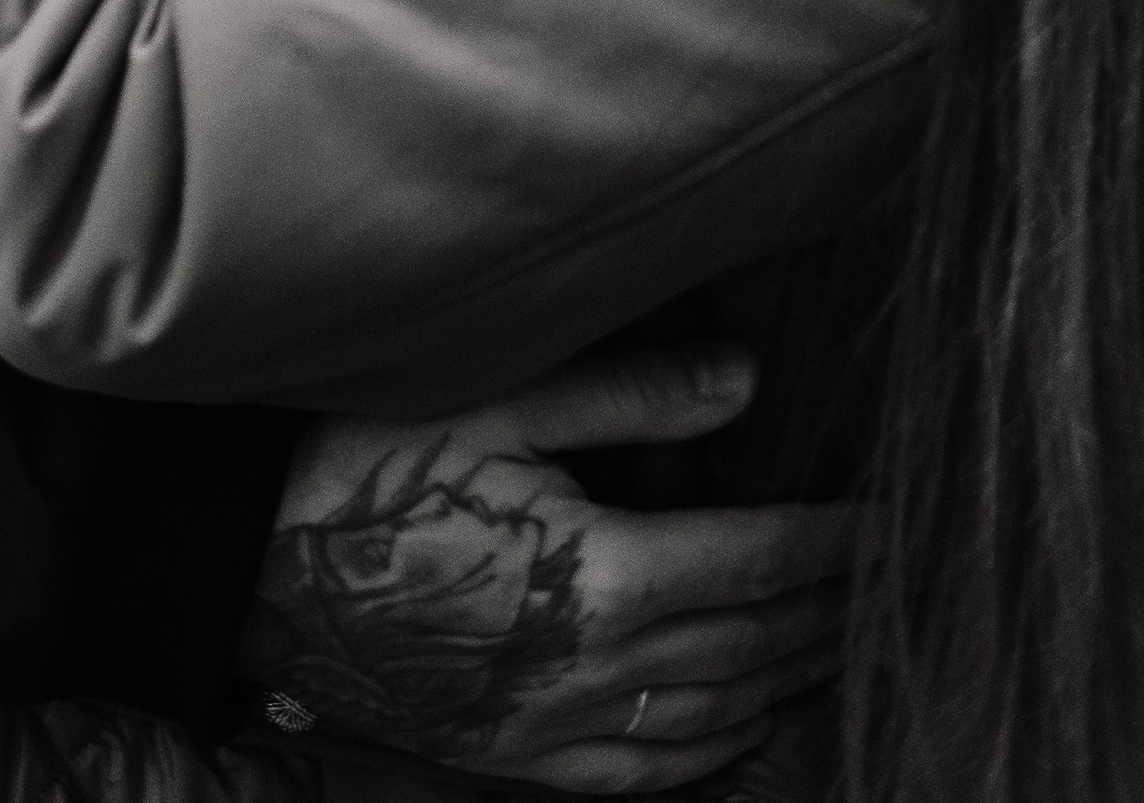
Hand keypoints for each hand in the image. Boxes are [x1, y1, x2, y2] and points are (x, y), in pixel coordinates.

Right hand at [236, 347, 857, 792]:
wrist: (247, 565)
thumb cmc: (360, 465)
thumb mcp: (494, 400)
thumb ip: (629, 394)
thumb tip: (746, 380)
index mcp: (601, 577)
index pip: (760, 561)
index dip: (838, 542)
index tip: (896, 522)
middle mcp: (594, 671)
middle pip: (752, 646)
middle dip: (830, 610)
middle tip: (892, 581)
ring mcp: (553, 730)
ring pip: (711, 717)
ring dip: (788, 681)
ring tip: (838, 643)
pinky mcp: (514, 758)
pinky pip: (643, 777)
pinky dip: (710, 752)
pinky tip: (737, 725)